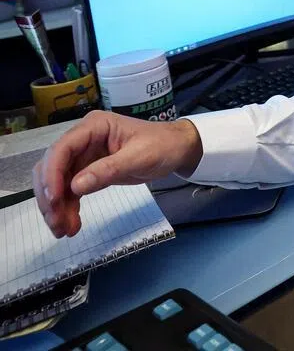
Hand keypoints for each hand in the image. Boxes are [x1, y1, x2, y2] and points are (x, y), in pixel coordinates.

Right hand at [33, 111, 202, 237]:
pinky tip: (72, 224)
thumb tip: (75, 187)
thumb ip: (109, 170)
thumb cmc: (162, 146)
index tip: (54, 200)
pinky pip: (70, 190)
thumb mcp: (140, 157)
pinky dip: (68, 207)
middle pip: (53, 167)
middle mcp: (83, 139)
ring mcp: (84, 155)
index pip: (62, 149)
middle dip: (51, 196)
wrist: (178, 149)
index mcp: (94, 126)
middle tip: (57, 223)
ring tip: (64, 231)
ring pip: (58, 182)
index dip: (52, 174)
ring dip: (57, 207)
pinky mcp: (89, 170)